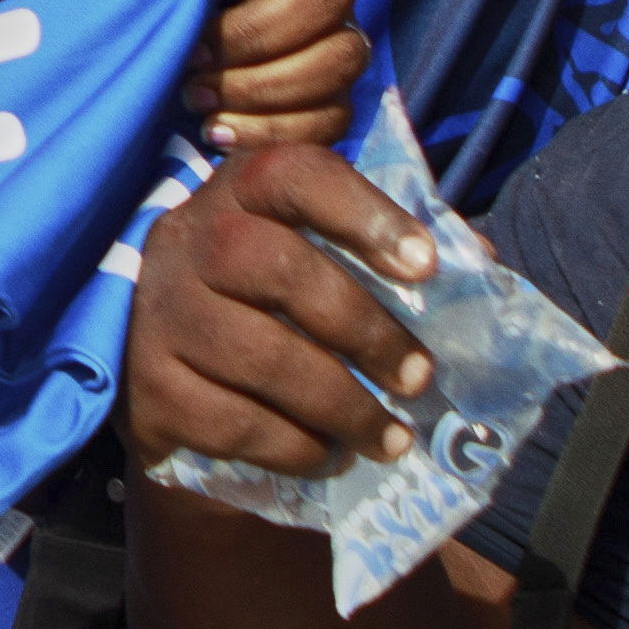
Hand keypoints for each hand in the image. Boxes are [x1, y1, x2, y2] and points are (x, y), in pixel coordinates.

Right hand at [127, 141, 443, 488]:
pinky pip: (233, 423)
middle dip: (366, 330)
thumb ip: (384, 250)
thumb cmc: (260, 303)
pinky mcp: (148, 388)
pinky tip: (326, 454)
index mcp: (237, 192)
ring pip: (261, 357)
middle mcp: (186, 240)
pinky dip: (294, 446)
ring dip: (343, 406)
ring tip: (390, 437)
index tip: (426, 267)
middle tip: (419, 378)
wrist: (159, 367)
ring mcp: (159, 315)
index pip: (294, 174)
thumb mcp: (308, 255)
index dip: (364, 213)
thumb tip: (480, 262)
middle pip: (278, 269)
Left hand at [185, 0, 366, 151]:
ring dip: (259, 87)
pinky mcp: (335, 97)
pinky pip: (332, 117)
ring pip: (340, 59)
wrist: (164, 50)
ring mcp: (338, 37)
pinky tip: (218, 130)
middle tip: (194, 57)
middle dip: (252, 34)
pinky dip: (268, 130)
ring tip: (196, 98)